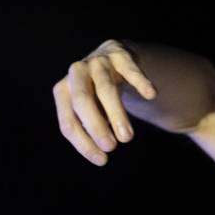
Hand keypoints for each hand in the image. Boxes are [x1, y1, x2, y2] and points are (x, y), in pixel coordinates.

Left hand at [51, 39, 214, 165]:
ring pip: (105, 87)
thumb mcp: (89, 111)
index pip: (68, 122)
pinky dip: (140, 81)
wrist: (110, 58)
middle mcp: (76, 73)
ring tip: (127, 138)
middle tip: (111, 147)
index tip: (102, 160)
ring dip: (116, 113)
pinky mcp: (119, 53)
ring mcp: (98, 61)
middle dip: (95, 125)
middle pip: (82, 100)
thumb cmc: (97, 94)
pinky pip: (130, 68)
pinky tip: (151, 95)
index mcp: (63, 91)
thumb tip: (100, 153)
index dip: (83, 143)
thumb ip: (92, 128)